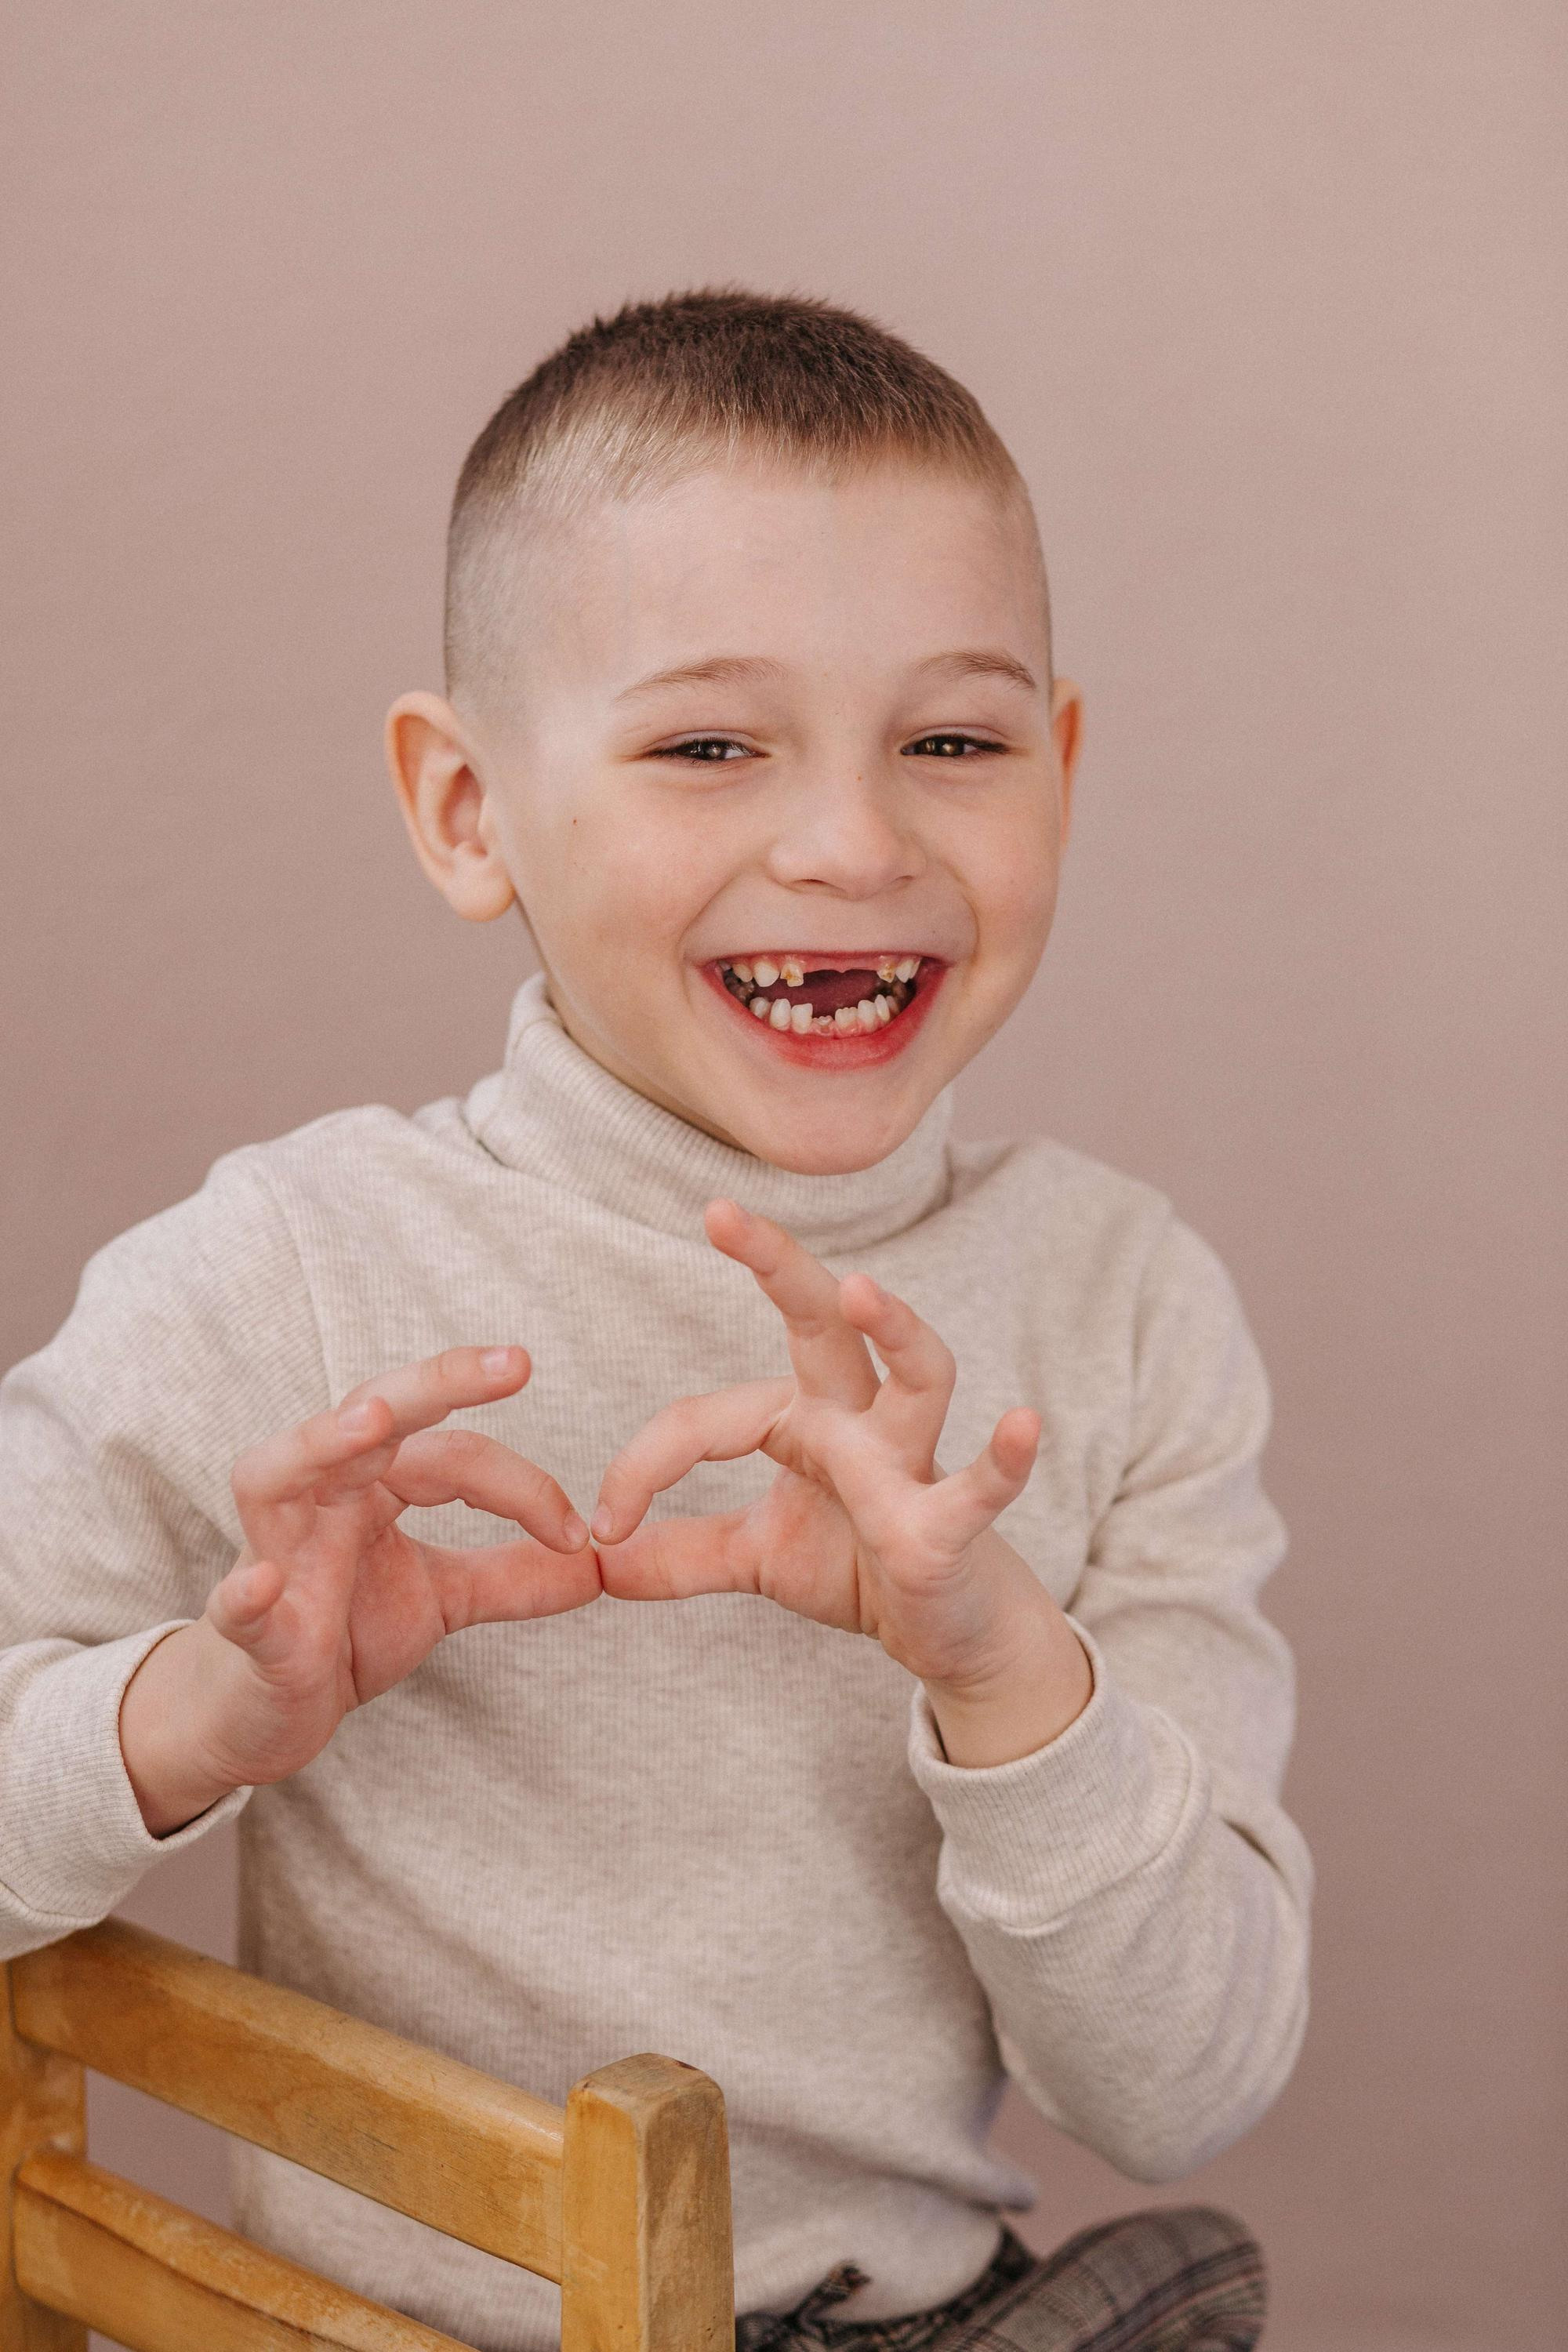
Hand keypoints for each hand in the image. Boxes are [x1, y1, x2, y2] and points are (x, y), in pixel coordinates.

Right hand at [120, 1346, 597, 1831]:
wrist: (264, 1713)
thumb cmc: (343, 1634)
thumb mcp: (440, 1600)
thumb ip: (512, 1577)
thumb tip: (600, 1563)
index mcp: (370, 1483)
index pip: (454, 1456)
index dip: (524, 1488)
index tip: (583, 1534)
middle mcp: (318, 1497)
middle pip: (369, 1413)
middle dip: (440, 1382)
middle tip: (517, 1362)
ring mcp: (273, 1555)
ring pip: (277, 1475)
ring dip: (322, 1442)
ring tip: (372, 1421)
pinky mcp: (245, 1630)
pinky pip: (234, 1605)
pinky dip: (245, 1592)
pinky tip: (260, 1583)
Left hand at [591, 1203, 1091, 1764]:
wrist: (953, 1633)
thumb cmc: (864, 1569)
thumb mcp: (760, 1558)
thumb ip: (683, 1554)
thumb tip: (596, 1561)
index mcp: (807, 1421)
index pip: (709, 1417)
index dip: (644, 1465)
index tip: (603, 1526)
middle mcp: (862, 1423)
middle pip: (825, 1323)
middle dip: (778, 1265)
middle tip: (721, 1211)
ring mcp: (914, 1467)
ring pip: (920, 1375)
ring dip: (897, 1329)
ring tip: (864, 1289)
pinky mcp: (952, 1528)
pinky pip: (982, 1487)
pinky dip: (1004, 1458)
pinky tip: (1023, 1424)